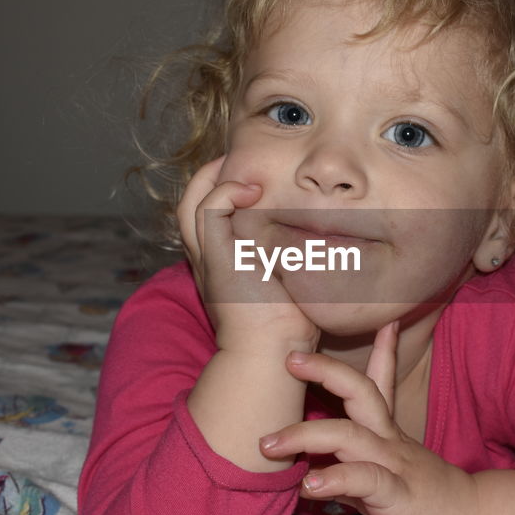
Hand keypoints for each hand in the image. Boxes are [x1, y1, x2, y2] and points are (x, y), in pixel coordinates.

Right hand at [177, 156, 317, 351]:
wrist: (273, 354)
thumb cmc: (290, 329)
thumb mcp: (288, 286)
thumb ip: (291, 260)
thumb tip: (324, 241)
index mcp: (221, 265)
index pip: (207, 216)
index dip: (222, 191)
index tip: (251, 177)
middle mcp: (207, 259)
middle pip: (190, 202)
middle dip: (212, 176)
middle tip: (240, 160)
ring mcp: (209, 258)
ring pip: (193, 200)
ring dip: (216, 176)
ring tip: (243, 166)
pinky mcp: (217, 257)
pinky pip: (209, 209)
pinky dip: (226, 191)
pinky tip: (253, 190)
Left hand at [258, 322, 479, 514]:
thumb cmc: (426, 499)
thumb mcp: (388, 472)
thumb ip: (352, 463)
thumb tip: (311, 463)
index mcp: (388, 433)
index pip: (380, 383)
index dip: (377, 349)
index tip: (373, 318)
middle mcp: (390, 441)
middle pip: (361, 392)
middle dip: (325, 371)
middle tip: (289, 358)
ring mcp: (396, 465)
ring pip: (351, 435)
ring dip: (306, 434)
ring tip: (269, 444)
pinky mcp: (400, 497)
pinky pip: (365, 481)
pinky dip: (335, 479)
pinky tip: (309, 486)